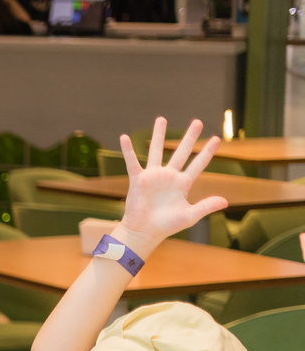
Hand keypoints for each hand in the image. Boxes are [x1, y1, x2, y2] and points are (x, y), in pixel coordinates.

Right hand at [115, 117, 228, 253]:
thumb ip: (206, 206)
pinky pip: (132, 162)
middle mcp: (169, 176)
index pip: (198, 164)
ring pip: (156, 151)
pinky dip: (128, 150)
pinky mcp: (138, 180)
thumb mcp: (189, 216)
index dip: (207, 152)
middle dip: (189, 137)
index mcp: (182, 184)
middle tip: (198, 122)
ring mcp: (153, 176)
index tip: (216, 139)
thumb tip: (226, 202)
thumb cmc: (166, 226)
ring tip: (161, 119)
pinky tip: (124, 137)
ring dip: (158, 135)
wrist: (144, 232)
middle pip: (181, 152)